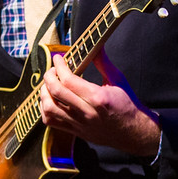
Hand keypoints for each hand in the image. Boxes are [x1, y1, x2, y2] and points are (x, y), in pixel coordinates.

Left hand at [38, 48, 161, 158]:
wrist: (133, 133)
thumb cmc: (127, 105)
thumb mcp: (118, 80)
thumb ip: (103, 63)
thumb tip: (96, 46)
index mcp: (98, 97)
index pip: (69, 80)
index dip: (60, 66)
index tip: (58, 58)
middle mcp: (86, 112)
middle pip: (56, 92)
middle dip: (49, 76)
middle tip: (53, 70)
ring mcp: (79, 124)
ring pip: (49, 108)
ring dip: (44, 93)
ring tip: (49, 85)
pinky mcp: (75, 132)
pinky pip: (51, 122)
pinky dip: (45, 109)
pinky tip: (50, 100)